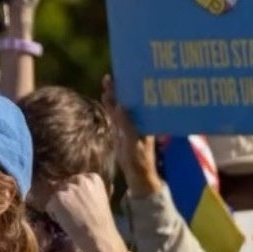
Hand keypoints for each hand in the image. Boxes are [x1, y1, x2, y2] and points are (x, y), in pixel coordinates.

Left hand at [35, 173, 118, 249]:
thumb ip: (86, 191)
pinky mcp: (58, 198)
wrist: (99, 235)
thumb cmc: (102, 222)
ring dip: (60, 207)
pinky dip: (54, 216)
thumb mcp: (99, 199)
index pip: (76, 181)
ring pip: (56, 196)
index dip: (76, 194)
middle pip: (64, 186)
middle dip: (66, 199)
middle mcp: (80, 179)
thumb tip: (71, 191)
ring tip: (72, 219)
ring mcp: (68, 188)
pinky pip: (49, 206)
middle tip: (75, 213)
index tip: (82, 205)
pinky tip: (67, 222)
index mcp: (93, 177)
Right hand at [101, 75, 161, 197]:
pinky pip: (115, 115)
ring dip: (115, 95)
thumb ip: (127, 125)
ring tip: (108, 82)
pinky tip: (105, 97)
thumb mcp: (133, 143)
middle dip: (122, 89)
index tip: (127, 78)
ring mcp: (131, 124)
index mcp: (147, 121)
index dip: (133, 90)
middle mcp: (140, 120)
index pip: (140, 102)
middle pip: (130, 101)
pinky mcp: (122, 130)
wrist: (137, 175)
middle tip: (113, 76)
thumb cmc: (140, 160)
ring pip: (121, 106)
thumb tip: (121, 107)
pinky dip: (111, 106)